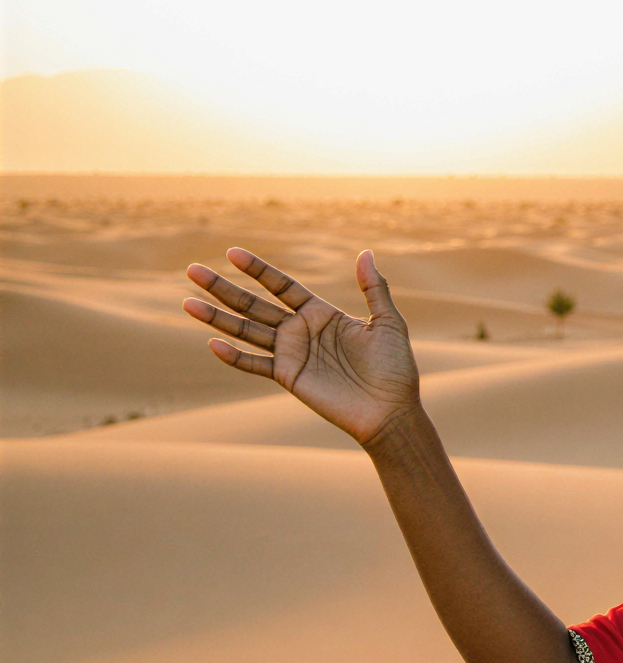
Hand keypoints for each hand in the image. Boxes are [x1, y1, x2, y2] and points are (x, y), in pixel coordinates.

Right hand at [183, 248, 420, 445]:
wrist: (391, 411)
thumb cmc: (395, 368)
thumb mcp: (388, 323)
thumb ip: (374, 289)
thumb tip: (365, 252)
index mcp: (322, 313)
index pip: (282, 285)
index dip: (258, 269)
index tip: (232, 253)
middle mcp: (301, 331)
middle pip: (254, 304)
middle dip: (223, 287)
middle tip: (192, 269)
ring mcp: (291, 354)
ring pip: (246, 330)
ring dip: (216, 317)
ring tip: (187, 302)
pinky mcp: (288, 377)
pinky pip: (255, 364)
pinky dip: (234, 355)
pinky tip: (212, 343)